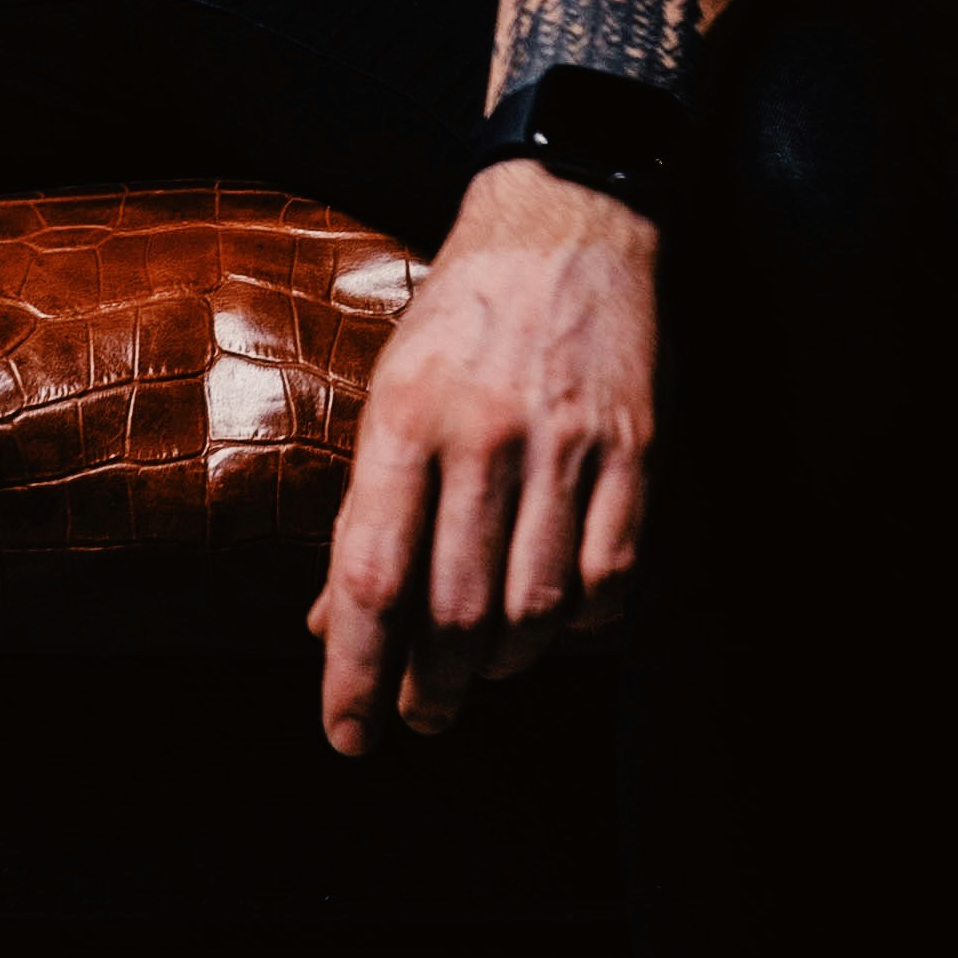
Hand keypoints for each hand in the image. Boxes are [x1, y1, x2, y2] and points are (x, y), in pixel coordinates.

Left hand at [308, 162, 654, 752]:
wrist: (565, 221)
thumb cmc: (462, 318)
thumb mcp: (392, 390)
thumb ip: (367, 508)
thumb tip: (324, 621)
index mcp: (404, 416)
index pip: (370, 576)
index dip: (354, 673)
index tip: (349, 736)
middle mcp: (481, 433)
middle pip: (453, 610)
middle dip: (432, 688)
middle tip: (422, 715)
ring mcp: (564, 443)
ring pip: (535, 609)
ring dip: (504, 664)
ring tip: (483, 669)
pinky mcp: (633, 449)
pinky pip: (611, 577)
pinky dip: (584, 626)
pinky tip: (560, 626)